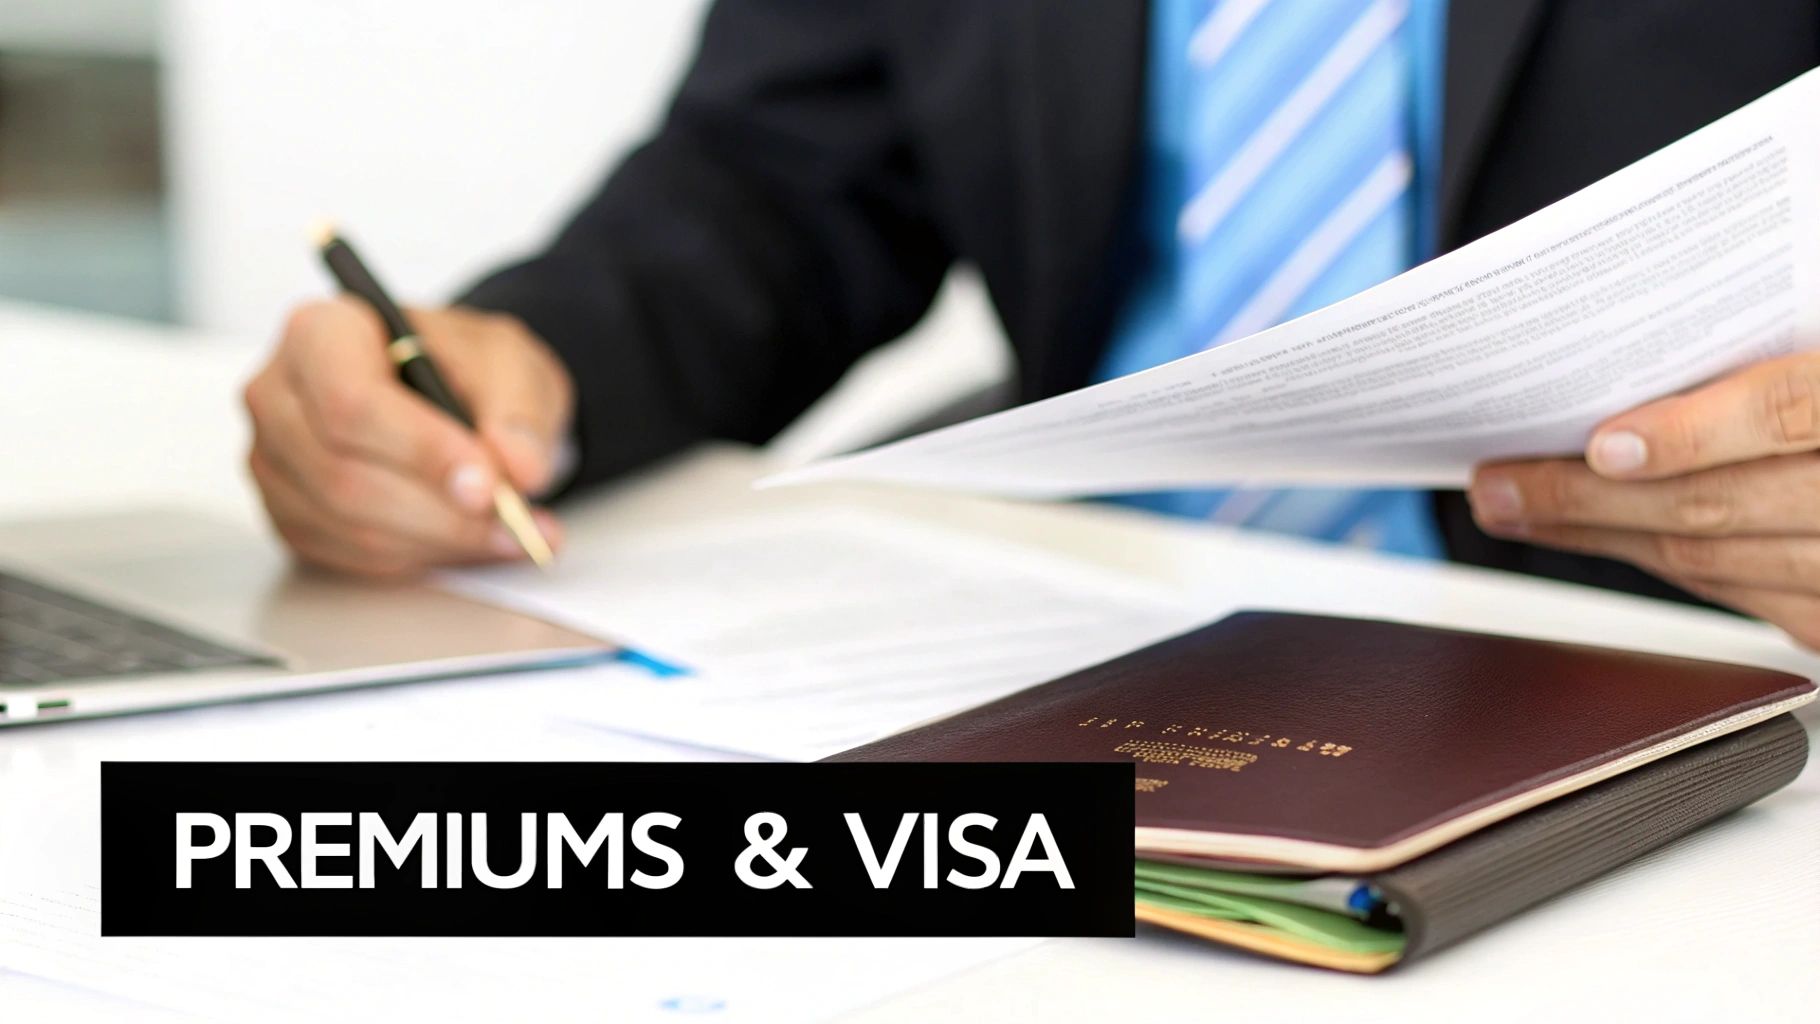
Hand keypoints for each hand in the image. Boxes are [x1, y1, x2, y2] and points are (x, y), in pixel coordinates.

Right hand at [244, 299, 574, 577]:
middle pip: (343, 473)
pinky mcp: (291, 513)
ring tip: (512, 532)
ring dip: (440, 540)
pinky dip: (421, 556)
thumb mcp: (510, 362)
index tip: (488, 484)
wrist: (450, 390)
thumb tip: (519, 468)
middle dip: (440, 510)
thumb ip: (519, 411)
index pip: (350, 402)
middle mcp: (278, 395)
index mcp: (321, 333)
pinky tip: (469, 539)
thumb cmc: (464, 365)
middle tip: (515, 518)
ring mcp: (275, 460)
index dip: (421, 451)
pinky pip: (353, 554)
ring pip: (350, 524)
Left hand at [1469, 351, 1819, 647]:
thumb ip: (1769, 331)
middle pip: (1729, 507)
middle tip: (1499, 483)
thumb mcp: (1814, 304)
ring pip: (1724, 563)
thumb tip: (1641, 335)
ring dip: (1604, 538)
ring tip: (1517, 508)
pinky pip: (1750, 596)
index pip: (1797, 412)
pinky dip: (1665, 561)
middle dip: (1592, 500)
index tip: (1604, 441)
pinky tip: (1600, 533)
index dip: (1698, 432)